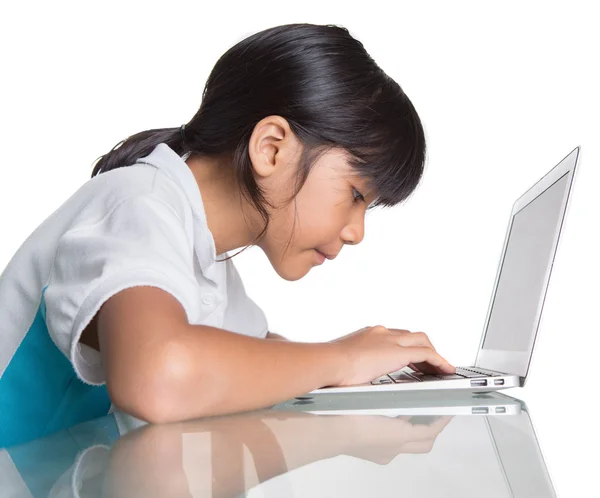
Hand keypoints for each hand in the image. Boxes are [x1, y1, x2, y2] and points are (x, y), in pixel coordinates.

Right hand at [329, 325, 455, 386]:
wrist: (329, 362)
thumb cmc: (330, 367)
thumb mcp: (345, 364)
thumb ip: (353, 367)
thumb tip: (351, 380)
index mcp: (368, 335)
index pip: (394, 337)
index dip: (406, 347)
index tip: (410, 359)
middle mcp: (381, 333)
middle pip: (411, 336)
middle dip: (423, 348)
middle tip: (428, 365)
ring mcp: (390, 340)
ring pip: (422, 341)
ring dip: (433, 354)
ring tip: (440, 369)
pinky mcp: (399, 353)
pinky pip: (427, 354)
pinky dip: (438, 361)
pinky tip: (445, 370)